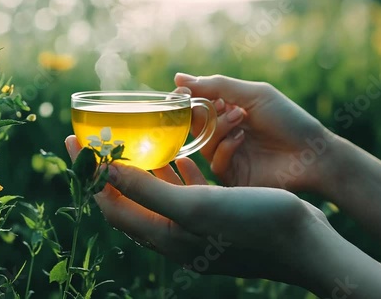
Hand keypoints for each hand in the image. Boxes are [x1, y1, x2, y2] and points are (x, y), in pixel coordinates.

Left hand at [65, 135, 326, 286]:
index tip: (74, 142)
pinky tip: (176, 154)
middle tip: (94, 139)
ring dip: (141, 168)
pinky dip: (176, 172)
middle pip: (128, 197)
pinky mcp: (214, 215)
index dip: (88, 174)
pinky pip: (185, 191)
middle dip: (108, 168)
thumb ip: (147, 191)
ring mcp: (194, 225)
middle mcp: (174, 233)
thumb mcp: (194, 207)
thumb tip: (103, 172)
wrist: (306, 241)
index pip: (110, 204)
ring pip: (156, 192)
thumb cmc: (252, 224)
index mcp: (163, 235)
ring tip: (130, 141)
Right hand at [175, 73, 334, 191]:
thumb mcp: (253, 95)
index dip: (188, 99)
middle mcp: (225, 134)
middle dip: (201, 113)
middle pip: (195, 125)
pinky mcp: (233, 177)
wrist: (313, 154)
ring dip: (217, 128)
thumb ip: (217, 86)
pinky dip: (225, 148)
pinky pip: (215, 163)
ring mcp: (229, 156)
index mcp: (229, 113)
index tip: (180, 91)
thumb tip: (177, 77)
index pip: (198, 106)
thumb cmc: (288, 120)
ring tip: (240, 119)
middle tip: (218, 106)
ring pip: (202, 143)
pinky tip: (242, 139)